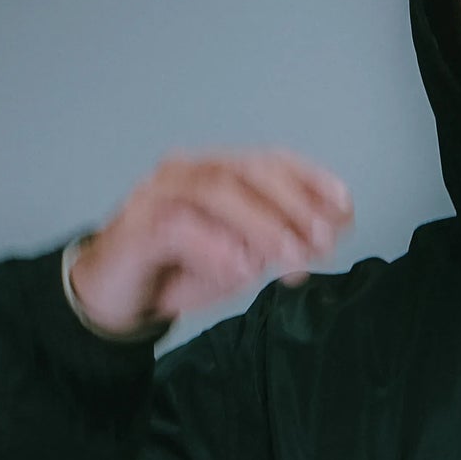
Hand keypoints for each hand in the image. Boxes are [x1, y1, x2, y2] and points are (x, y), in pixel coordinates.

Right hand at [69, 148, 353, 334]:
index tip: (346, 207)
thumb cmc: (177, 271)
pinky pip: (177, 227)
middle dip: (293, 203)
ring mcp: (157, 194)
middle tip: (323, 239)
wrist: (113, 298)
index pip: (269, 161)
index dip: (311, 180)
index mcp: (215, 172)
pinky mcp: (136, 228)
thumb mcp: (238, 259)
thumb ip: (273, 245)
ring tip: (291, 256)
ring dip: (261, 224)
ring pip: (215, 191)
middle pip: (247, 169)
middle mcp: (187, 172)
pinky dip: (214, 246)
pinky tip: (242, 269)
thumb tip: (322, 237)